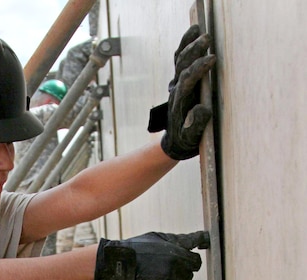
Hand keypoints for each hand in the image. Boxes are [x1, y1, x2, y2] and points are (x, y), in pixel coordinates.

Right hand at [90, 231, 209, 279]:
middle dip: (180, 271)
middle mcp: (173, 274)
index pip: (196, 263)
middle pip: (188, 276)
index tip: (180, 258)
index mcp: (177, 258)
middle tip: (163, 265)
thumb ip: (184, 240)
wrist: (118, 263)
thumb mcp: (162, 238)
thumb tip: (203, 238)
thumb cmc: (140, 247)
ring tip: (154, 273)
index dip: (189, 260)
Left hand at [149, 25, 215, 159]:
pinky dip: (185, 44)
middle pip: (182, 66)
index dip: (198, 69)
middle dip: (194, 52)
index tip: (211, 60)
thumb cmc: (186, 140)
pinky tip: (194, 31)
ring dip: (189, 44)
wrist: (175, 141)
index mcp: (180, 103)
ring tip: (201, 31)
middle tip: (207, 40)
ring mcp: (177, 83)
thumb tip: (202, 108)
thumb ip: (196, 125)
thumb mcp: (192, 138)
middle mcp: (176, 90)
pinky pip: (180, 59)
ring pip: (180, 60)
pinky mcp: (179, 79)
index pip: (187, 81)